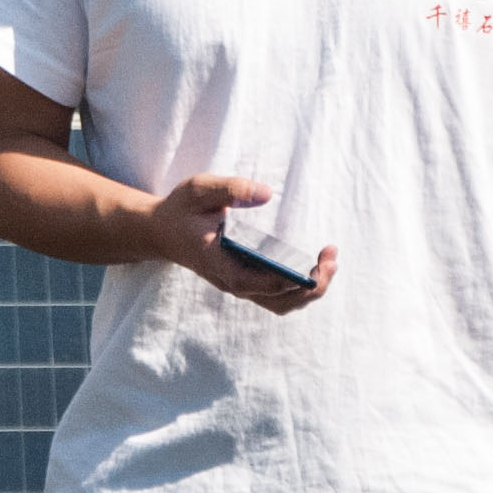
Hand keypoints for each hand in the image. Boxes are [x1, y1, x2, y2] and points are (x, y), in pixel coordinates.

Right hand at [143, 174, 330, 313]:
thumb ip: (230, 189)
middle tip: (332, 258)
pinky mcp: (245, 281)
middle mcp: (232, 282)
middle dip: (311, 286)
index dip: (289, 280)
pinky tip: (314, 264)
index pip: (259, 284)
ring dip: (308, 289)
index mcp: (220, 264)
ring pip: (281, 303)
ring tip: (330, 262)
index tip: (316, 264)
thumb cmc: (180, 210)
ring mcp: (239, 285)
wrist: (160, 232)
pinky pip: (277, 295)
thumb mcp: (198, 189)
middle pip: (279, 301)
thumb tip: (266, 193)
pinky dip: (299, 286)